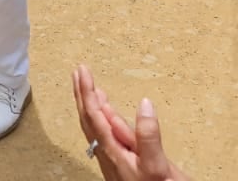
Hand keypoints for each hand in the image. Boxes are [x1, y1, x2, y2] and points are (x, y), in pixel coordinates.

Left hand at [72, 66, 189, 180]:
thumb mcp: (159, 167)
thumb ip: (149, 137)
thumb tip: (144, 104)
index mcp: (116, 154)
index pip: (95, 117)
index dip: (87, 93)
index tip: (82, 71)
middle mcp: (111, 157)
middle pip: (90, 121)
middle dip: (83, 95)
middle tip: (79, 71)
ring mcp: (115, 162)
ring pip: (96, 130)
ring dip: (92, 106)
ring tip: (90, 87)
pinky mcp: (122, 167)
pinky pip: (106, 138)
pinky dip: (104, 120)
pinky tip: (108, 116)